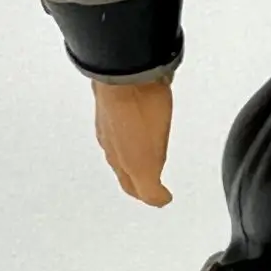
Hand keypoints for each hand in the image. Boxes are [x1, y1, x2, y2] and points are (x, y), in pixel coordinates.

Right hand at [92, 78, 173, 205]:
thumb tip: (158, 200)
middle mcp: (111, 137)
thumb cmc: (136, 112)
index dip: (145, 194)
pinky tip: (149, 119)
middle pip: (125, 163)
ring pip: (126, 139)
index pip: (131, 185)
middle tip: (151, 181)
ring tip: (151, 152)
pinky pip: (133, 115)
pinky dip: (140, 125)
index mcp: (118, 157)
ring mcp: (116, 114)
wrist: (127, 70)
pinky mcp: (126, 93)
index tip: (158, 198)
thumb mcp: (145, 162)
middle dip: (138, 175)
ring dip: (137, 150)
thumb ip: (149, 187)